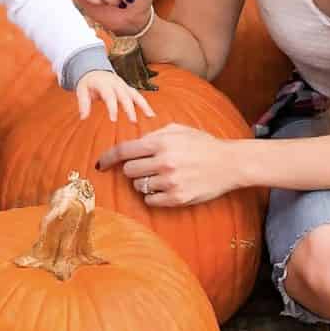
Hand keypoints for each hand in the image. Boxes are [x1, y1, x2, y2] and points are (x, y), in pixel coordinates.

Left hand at [75, 69, 154, 122]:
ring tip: (150, 116)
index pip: (109, 96)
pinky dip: (145, 104)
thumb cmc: (88, 82)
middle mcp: (116, 83)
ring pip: (135, 94)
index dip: (112, 107)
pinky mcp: (128, 89)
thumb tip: (83, 117)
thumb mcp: (81, 90)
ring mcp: (124, 85)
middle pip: (125, 96)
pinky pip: (138, 96)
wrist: (95, 70)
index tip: (113, 120)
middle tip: (133, 121)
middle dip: (130, 108)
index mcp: (104, 83)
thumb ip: (83, 103)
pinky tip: (151, 115)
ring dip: (143, 105)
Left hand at [96, 123, 235, 207]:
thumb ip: (153, 135)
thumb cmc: (202, 144)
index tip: (100, 164)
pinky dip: (153, 196)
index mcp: (161, 143)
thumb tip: (131, 143)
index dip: (108, 158)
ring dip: (144, 183)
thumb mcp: (178, 130)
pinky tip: (165, 188)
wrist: (229, 164)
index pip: (124, 151)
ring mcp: (170, 182)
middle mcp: (164, 162)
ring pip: (139, 186)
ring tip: (161, 177)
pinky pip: (150, 200)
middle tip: (146, 167)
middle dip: (133, 169)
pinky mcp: (177, 198)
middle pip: (129, 171)